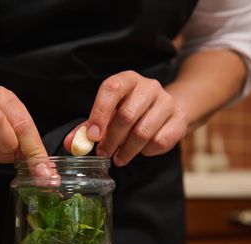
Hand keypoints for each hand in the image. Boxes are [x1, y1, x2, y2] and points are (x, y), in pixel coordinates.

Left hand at [64, 70, 187, 165]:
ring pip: (143, 132)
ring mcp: (167, 101)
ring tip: (119, 158)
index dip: (100, 113)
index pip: (111, 88)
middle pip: (127, 115)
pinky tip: (141, 151)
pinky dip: (146, 152)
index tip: (93, 136)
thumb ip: (88, 128)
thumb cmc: (130, 112)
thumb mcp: (108, 115)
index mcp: (127, 79)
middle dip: (112, 139)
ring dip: (127, 150)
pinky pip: (159, 141)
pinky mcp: (179, 119)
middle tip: (104, 153)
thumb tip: (71, 144)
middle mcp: (149, 86)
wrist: (166, 112)